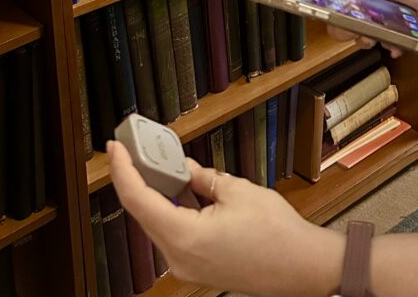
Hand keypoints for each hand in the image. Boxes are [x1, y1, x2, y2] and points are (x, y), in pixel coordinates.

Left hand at [107, 140, 342, 295]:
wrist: (301, 266)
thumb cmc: (276, 234)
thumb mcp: (238, 191)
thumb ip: (204, 179)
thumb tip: (186, 170)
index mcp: (184, 237)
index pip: (139, 200)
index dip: (124, 170)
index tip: (116, 149)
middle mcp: (178, 258)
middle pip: (145, 214)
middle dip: (138, 180)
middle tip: (135, 151)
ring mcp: (187, 266)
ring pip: (160, 224)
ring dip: (158, 196)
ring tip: (159, 166)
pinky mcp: (198, 267)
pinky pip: (175, 235)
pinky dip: (174, 212)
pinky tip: (180, 192)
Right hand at [329, 0, 417, 54]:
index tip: (320, 4)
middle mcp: (366, 1)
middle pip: (337, 19)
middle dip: (339, 27)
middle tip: (352, 24)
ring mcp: (379, 19)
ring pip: (356, 36)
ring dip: (361, 40)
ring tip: (372, 35)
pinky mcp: (394, 32)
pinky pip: (385, 45)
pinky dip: (389, 46)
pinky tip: (397, 41)